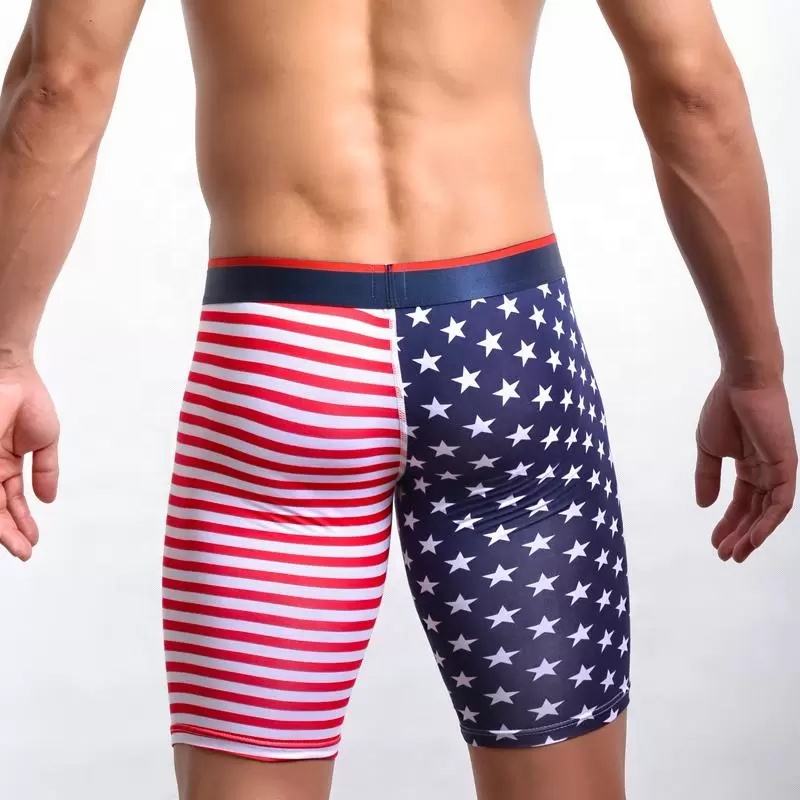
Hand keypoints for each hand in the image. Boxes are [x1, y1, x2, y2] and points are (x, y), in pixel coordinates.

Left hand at [0, 360, 59, 559]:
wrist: (11, 375)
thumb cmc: (27, 399)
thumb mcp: (45, 441)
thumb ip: (46, 470)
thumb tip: (48, 499)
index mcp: (4, 464)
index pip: (11, 501)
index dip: (23, 522)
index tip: (32, 541)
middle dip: (11, 532)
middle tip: (24, 551)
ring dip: (3, 527)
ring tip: (19, 546)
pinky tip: (6, 525)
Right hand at [695, 375, 796, 561]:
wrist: (741, 384)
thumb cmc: (724, 408)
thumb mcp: (708, 449)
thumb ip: (707, 477)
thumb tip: (704, 505)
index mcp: (749, 466)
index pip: (742, 503)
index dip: (728, 524)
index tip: (714, 542)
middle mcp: (767, 471)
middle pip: (755, 512)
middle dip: (740, 535)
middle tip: (725, 555)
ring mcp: (779, 470)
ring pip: (769, 513)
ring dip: (753, 535)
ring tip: (736, 553)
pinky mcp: (787, 466)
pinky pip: (781, 501)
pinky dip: (768, 522)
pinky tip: (753, 537)